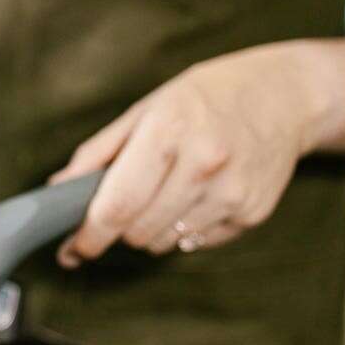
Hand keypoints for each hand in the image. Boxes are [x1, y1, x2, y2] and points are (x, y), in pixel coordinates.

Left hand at [49, 40, 335, 265]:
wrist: (285, 95)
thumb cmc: (205, 98)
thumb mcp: (146, 109)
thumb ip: (98, 153)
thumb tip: (59, 192)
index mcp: (169, 131)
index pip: (118, 204)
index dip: (89, 235)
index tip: (73, 249)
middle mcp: (204, 164)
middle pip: (137, 231)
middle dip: (118, 228)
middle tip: (121, 207)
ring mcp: (233, 192)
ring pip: (164, 242)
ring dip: (151, 229)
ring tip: (166, 191)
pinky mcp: (252, 213)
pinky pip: (196, 242)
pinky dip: (183, 229)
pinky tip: (197, 195)